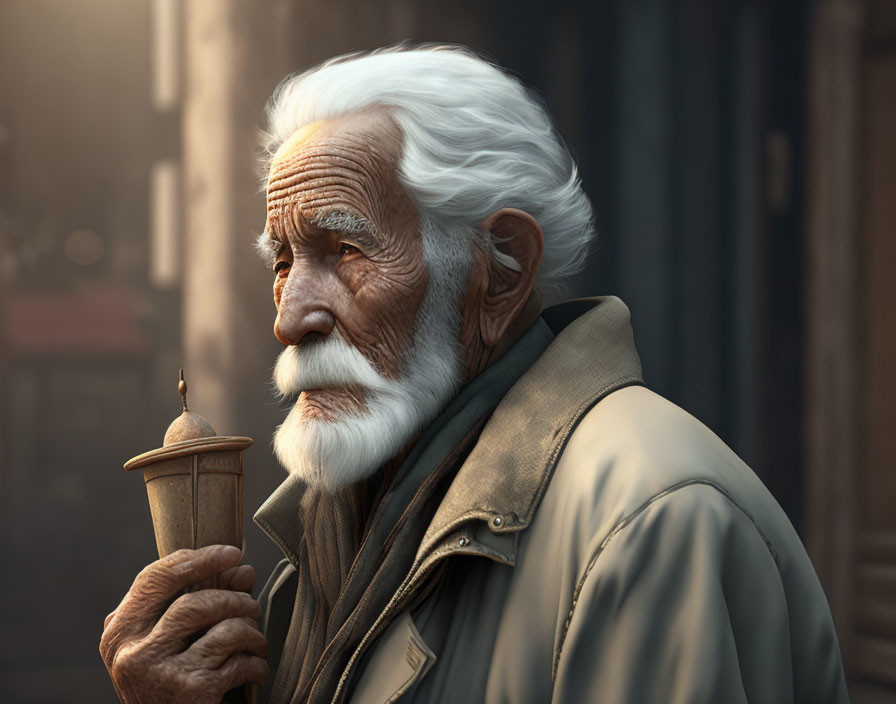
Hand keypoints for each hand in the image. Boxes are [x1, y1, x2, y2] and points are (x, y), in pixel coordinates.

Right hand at [100, 544, 268, 702]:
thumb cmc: (170, 685)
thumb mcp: (173, 642)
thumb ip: (201, 602)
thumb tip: (243, 569)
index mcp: (119, 633)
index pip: (154, 579)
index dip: (198, 559)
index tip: (232, 552)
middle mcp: (131, 653)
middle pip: (194, 602)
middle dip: (234, 598)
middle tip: (252, 605)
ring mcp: (159, 674)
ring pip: (223, 628)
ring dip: (250, 630)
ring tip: (256, 641)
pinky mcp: (190, 692)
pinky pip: (238, 660)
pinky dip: (256, 662)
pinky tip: (256, 669)